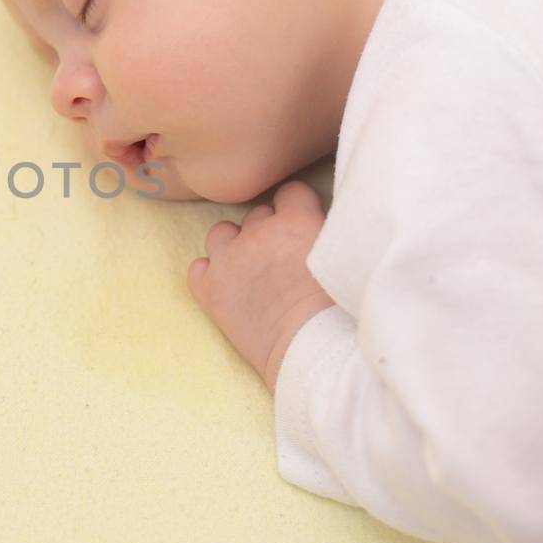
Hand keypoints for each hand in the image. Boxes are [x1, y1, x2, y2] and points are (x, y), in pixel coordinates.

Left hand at [187, 180, 336, 392]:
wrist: (313, 350)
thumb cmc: (341, 310)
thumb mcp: (344, 255)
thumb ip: (326, 229)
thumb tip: (318, 219)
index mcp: (295, 221)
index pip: (290, 192)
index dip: (296, 210)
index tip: (302, 228)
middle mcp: (258, 234)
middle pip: (258, 215)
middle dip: (269, 231)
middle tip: (284, 260)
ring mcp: (228, 260)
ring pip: (222, 233)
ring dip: (235, 246)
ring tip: (252, 271)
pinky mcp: (210, 289)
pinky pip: (198, 268)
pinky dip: (210, 275)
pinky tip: (228, 288)